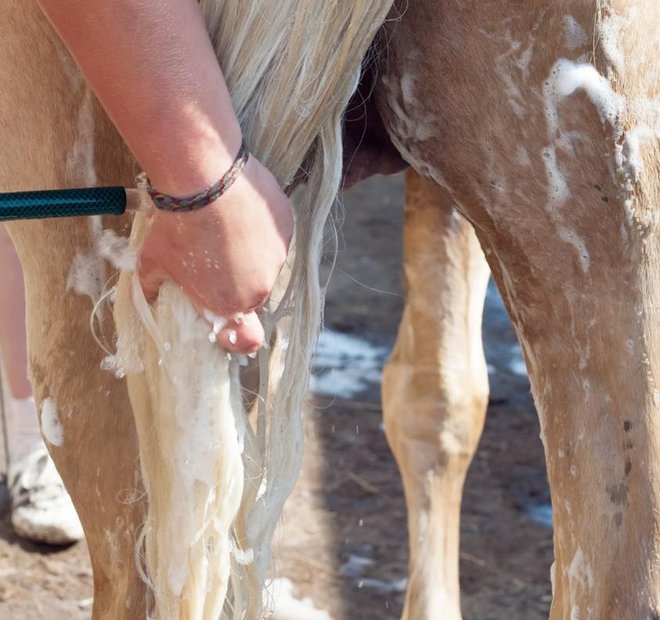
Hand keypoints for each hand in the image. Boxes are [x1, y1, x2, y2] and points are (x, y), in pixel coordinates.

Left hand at [138, 156, 292, 353]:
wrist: (205, 180)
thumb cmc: (177, 227)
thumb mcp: (152, 263)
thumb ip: (153, 287)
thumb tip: (150, 293)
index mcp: (228, 304)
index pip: (236, 325)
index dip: (225, 310)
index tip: (215, 294)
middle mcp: (259, 288)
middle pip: (250, 290)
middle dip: (235, 276)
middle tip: (213, 251)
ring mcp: (277, 257)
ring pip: (265, 261)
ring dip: (250, 251)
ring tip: (227, 226)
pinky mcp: (286, 229)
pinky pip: (275, 234)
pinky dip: (261, 227)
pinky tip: (240, 211)